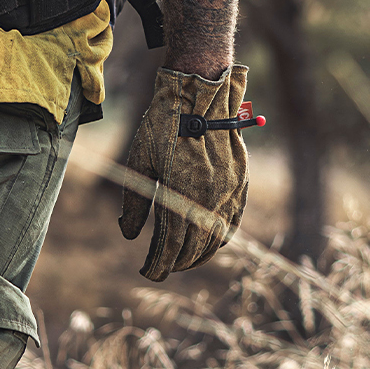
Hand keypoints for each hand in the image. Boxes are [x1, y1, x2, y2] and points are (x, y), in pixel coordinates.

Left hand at [114, 65, 253, 281]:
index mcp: (182, 194)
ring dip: (200, 254)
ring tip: (183, 261)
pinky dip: (221, 237)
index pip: (172, 245)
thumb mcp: (141, 161)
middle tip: (161, 268)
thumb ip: (136, 203)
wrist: (200, 96)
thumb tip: (130, 235)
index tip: (148, 273)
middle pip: (195, 246)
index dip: (159, 264)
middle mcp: (209, 198)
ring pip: (216, 237)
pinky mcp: (240, 182)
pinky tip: (210, 243)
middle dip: (177, 262)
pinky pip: (233, 220)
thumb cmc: (163, 126)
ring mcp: (228, 191)